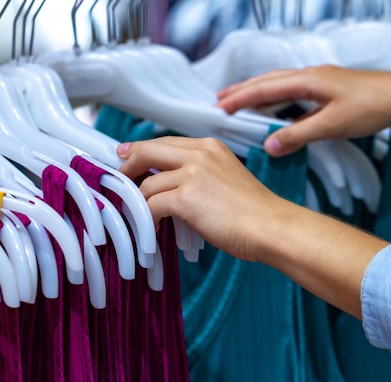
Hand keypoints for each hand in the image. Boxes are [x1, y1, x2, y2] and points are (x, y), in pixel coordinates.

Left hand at [117, 136, 293, 260]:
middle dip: (128, 165)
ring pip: (147, 184)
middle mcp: (200, 154)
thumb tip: (171, 187)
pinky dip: (147, 219)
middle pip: (148, 151)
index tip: (127, 155)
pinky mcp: (186, 197)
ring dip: (139, 203)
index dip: (142, 149)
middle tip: (119, 179)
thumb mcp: (226, 178)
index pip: (165, 142)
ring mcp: (192, 174)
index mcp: (210, 147)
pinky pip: (151, 206)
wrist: (271, 226)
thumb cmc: (254, 211)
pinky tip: (152, 229)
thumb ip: (200, 174)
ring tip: (139, 216)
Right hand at [216, 65, 390, 156]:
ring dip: (260, 95)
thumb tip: (270, 144)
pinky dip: (279, 102)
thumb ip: (297, 135)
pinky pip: (295, 94)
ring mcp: (321, 83)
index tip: (220, 107)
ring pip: (281, 86)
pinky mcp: (330, 91)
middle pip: (268, 82)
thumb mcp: (331, 126)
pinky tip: (278, 113)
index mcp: (308, 80)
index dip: (240, 98)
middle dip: (243, 91)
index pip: (264, 88)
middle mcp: (311, 77)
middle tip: (221, 100)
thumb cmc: (373, 107)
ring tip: (242, 104)